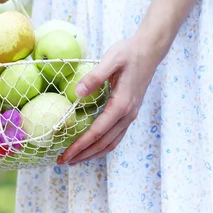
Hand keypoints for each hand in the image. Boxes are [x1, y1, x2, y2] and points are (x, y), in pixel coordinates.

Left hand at [57, 36, 163, 165]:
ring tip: (74, 160)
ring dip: (92, 154)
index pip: (97, 132)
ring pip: (111, 143)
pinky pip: (115, 136)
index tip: (65, 154)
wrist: (149, 50)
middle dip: (83, 155)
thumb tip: (77, 93)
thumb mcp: (110, 59)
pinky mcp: (129, 112)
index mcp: (121, 104)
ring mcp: (130, 115)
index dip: (80, 146)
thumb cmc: (129, 52)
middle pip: (103, 143)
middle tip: (62, 162)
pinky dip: (102, 146)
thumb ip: (94, 77)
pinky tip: (91, 147)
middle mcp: (127, 114)